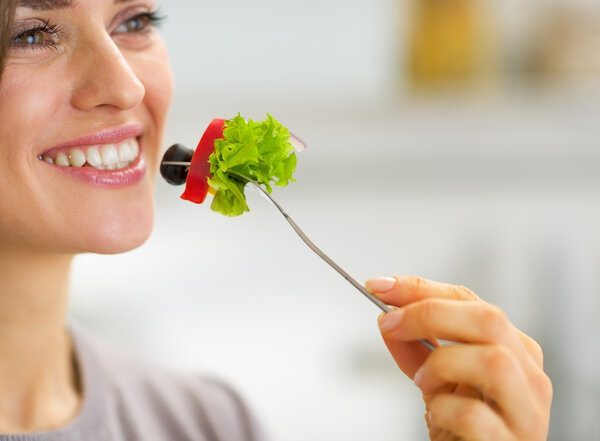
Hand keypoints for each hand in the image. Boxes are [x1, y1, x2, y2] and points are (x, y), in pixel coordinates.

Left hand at [365, 276, 551, 440]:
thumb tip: (386, 317)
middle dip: (430, 314)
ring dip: (442, 363)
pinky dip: (444, 409)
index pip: (470, 301)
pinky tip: (437, 415)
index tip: (381, 287)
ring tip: (421, 381)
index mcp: (514, 350)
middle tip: (390, 324)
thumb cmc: (464, 427)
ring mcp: (526, 412)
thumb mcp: (437, 381)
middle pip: (489, 320)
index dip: (422, 289)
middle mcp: (529, 376)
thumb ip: (415, 349)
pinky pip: (476, 415)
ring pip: (495, 361)